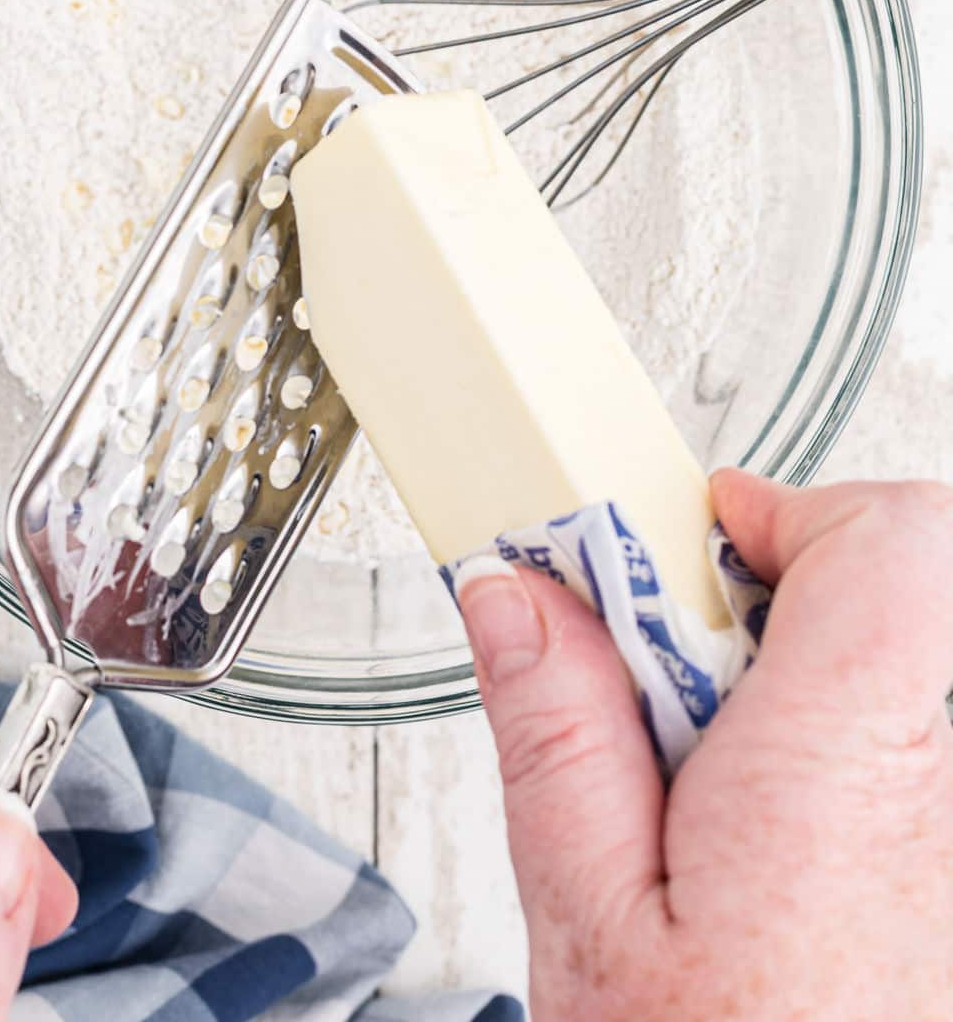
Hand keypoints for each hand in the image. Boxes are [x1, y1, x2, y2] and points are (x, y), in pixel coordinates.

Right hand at [458, 473, 952, 1020]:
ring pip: (890, 682)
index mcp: (843, 772)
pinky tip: (763, 856)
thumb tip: (519, 591)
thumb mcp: (583, 919)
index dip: (788, 509)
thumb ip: (557, 728)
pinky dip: (826, 767)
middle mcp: (939, 792)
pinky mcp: (950, 874)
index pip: (888, 538)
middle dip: (765, 609)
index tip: (699, 544)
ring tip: (710, 805)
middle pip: (885, 599)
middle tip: (670, 697)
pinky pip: (901, 759)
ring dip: (792, 699)